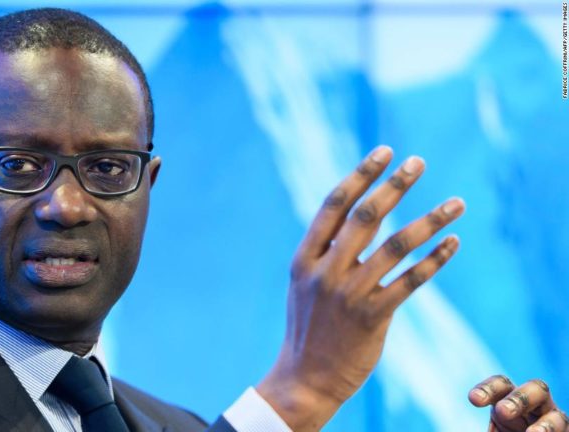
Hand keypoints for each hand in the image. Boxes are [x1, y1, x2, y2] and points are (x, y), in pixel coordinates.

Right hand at [256, 145, 464, 430]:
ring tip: (456, 202)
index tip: (384, 152)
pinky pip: (410, 282)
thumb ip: (325, 251)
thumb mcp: (304, 283)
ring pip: (395, 247)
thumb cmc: (308, 326)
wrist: (305, 376)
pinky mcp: (372, 317)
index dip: (361, 176)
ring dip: (430, 221)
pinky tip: (452, 242)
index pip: (334, 206)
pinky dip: (434, 260)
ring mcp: (348, 294)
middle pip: (365, 218)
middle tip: (419, 163)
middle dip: (395, 185)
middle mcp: (325, 271)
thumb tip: (358, 215)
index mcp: (304, 258)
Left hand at [469, 375, 568, 431]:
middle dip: (519, 398)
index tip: (474, 398)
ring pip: (556, 416)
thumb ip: (490, 428)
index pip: (501, 385)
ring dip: (545, 425)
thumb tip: (488, 429)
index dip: (488, 388)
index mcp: (509, 399)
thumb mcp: (493, 430)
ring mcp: (554, 420)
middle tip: (503, 411)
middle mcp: (535, 405)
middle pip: (535, 389)